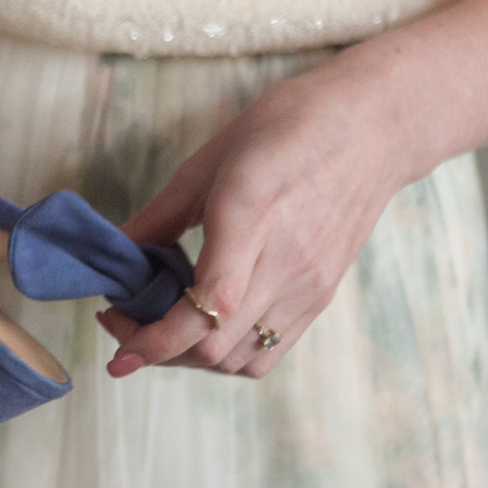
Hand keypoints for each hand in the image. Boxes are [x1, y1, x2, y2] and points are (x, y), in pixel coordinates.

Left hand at [97, 59, 411, 378]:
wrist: (373, 127)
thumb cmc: (284, 129)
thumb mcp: (206, 160)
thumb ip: (157, 217)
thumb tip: (115, 259)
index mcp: (251, 216)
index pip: (206, 309)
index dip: (155, 339)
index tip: (116, 339)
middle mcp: (286, 263)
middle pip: (214, 346)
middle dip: (156, 346)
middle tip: (124, 316)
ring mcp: (310, 287)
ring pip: (239, 361)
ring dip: (190, 356)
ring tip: (162, 322)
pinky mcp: (322, 297)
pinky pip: (269, 352)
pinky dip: (227, 353)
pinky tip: (206, 321)